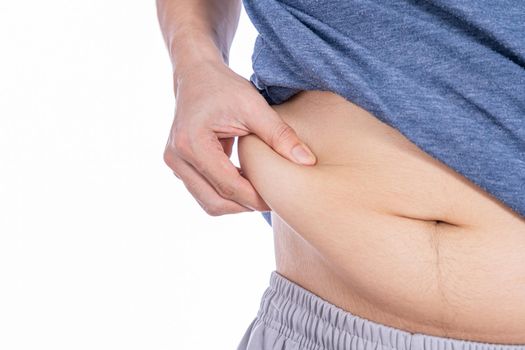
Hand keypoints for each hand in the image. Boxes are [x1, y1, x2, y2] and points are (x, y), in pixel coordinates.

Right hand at [163, 59, 316, 215]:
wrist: (196, 75)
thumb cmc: (224, 87)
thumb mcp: (254, 106)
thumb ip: (280, 135)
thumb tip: (307, 162)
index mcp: (192, 143)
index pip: (228, 186)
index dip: (256, 198)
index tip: (280, 199)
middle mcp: (177, 157)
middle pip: (214, 202)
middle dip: (246, 206)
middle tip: (272, 200)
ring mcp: (174, 163)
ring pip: (208, 202)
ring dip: (235, 203)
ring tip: (261, 191)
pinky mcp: (179, 165)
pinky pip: (204, 192)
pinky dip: (226, 194)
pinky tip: (247, 182)